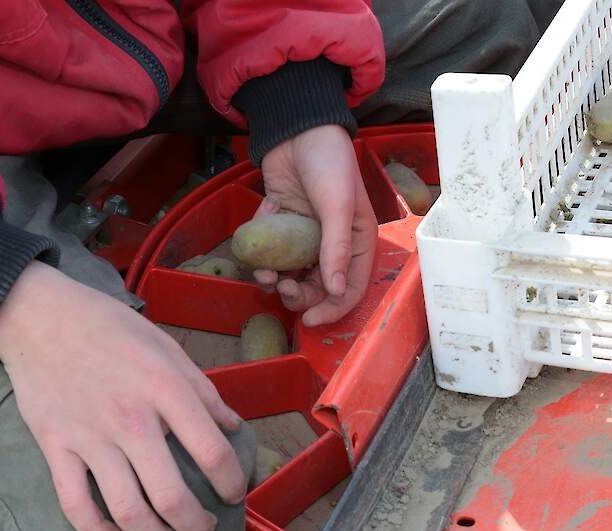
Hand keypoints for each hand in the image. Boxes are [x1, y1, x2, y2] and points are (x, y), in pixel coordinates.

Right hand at [0, 261, 245, 530]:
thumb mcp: (167, 347)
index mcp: (165, 389)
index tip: (234, 493)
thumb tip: (233, 426)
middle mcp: (131, 419)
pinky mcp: (56, 448)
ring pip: (127, 512)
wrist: (41, 317)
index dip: (232, 482)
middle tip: (203, 528)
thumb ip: (203, 391)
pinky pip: (77, 506)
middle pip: (172, 497)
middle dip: (195, 525)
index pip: (212, 452)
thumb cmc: (109, 327)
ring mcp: (90, 438)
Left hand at [255, 124, 377, 325]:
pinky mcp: (281, 226)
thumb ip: (335, 249)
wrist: (297, 129)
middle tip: (283, 288)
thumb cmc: (329, 163)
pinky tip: (255, 254)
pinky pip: (271, 253)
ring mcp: (304, 236)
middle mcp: (331, 244)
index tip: (309, 320)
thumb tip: (336, 291)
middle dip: (300, 294)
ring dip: (276, 280)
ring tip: (265, 274)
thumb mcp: (337, 206)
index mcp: (356, 242)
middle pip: (318, 287)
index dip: (333, 309)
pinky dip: (261, 259)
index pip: (350, 289)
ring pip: (291, 273)